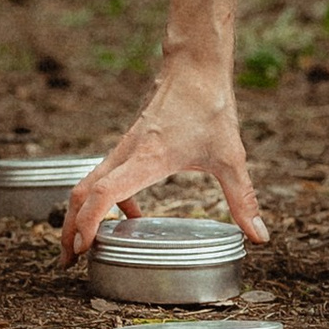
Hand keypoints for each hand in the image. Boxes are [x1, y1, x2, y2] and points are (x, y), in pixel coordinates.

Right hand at [60, 60, 269, 259]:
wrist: (194, 67)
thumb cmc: (210, 107)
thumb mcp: (231, 157)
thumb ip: (243, 200)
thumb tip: (259, 236)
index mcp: (146, 159)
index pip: (103, 194)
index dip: (88, 223)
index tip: (83, 249)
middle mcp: (126, 153)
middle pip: (81, 192)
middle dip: (70, 228)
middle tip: (69, 261)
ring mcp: (124, 148)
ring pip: (87, 183)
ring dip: (79, 213)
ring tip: (84, 245)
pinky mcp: (128, 145)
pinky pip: (104, 175)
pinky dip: (102, 199)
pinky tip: (129, 216)